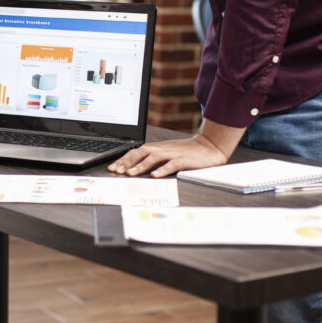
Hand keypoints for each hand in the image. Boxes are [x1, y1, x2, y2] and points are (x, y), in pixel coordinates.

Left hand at [107, 119, 244, 176]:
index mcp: (155, 148)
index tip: (112, 168)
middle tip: (116, 171)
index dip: (123, 160)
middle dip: (127, 162)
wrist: (208, 147)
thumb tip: (132, 168)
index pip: (135, 152)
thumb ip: (151, 159)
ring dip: (141, 166)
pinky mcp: (184, 160)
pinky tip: (155, 175)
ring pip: (153, 158)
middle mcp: (161, 149)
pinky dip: (163, 169)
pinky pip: (172, 164)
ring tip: (131, 173)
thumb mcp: (165, 154)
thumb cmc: (185, 152)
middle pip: (140, 153)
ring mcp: (172, 154)